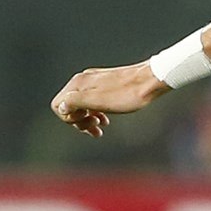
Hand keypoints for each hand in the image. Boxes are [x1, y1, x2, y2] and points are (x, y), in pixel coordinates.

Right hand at [50, 63, 165, 137]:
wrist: (152, 81)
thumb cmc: (128, 94)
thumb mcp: (99, 102)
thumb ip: (76, 102)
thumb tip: (61, 107)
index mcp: (78, 84)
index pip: (58, 105)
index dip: (68, 119)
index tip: (85, 123)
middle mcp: (83, 80)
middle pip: (69, 106)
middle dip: (78, 121)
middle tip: (95, 130)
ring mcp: (95, 81)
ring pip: (82, 104)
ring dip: (88, 119)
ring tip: (100, 127)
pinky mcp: (106, 84)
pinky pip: (93, 101)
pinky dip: (96, 113)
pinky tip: (106, 121)